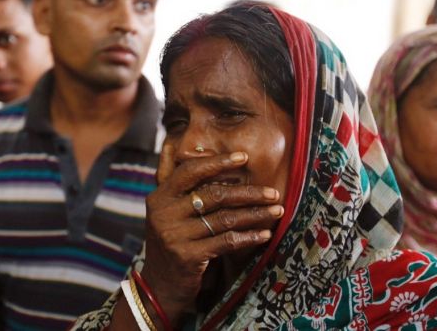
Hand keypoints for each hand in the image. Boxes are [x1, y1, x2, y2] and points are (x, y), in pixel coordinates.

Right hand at [140, 144, 283, 323]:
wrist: (159, 285)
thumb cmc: (171, 242)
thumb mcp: (165, 211)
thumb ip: (174, 183)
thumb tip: (186, 150)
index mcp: (159, 197)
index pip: (191, 171)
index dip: (218, 162)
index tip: (243, 157)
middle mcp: (164, 214)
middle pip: (214, 195)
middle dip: (247, 193)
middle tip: (272, 193)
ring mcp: (174, 236)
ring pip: (224, 219)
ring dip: (255, 214)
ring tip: (276, 211)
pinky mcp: (188, 256)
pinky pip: (226, 241)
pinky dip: (248, 237)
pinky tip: (264, 235)